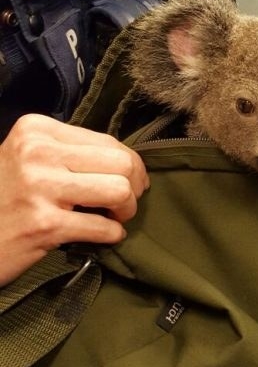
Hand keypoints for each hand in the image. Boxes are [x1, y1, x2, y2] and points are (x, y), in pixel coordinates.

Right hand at [0, 114, 149, 286]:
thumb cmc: (4, 198)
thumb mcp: (27, 158)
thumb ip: (69, 152)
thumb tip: (126, 162)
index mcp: (36, 130)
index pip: (107, 141)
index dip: (129, 164)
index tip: (130, 181)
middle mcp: (37, 153)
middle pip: (121, 162)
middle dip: (134, 186)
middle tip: (126, 203)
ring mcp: (40, 188)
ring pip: (119, 190)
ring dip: (126, 210)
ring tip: (115, 218)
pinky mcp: (44, 225)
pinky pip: (103, 227)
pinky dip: (111, 235)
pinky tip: (102, 236)